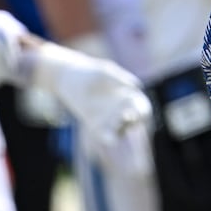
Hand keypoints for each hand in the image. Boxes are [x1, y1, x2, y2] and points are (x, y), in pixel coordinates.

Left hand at [25, 42, 153, 172]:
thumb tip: (137, 87)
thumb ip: (120, 78)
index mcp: (127, 95)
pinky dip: (108, 138)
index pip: (142, 107)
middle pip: (133, 120)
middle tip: (129, 117)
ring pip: (120, 129)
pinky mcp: (93, 123)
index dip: (144, 111)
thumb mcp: (105, 72)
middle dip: (134, 121)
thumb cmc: (88, 71)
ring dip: (121, 130)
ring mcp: (107, 117)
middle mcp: (119, 108)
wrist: (66, 77)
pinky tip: (109, 139)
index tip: (140, 112)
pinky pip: (104, 134)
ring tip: (123, 126)